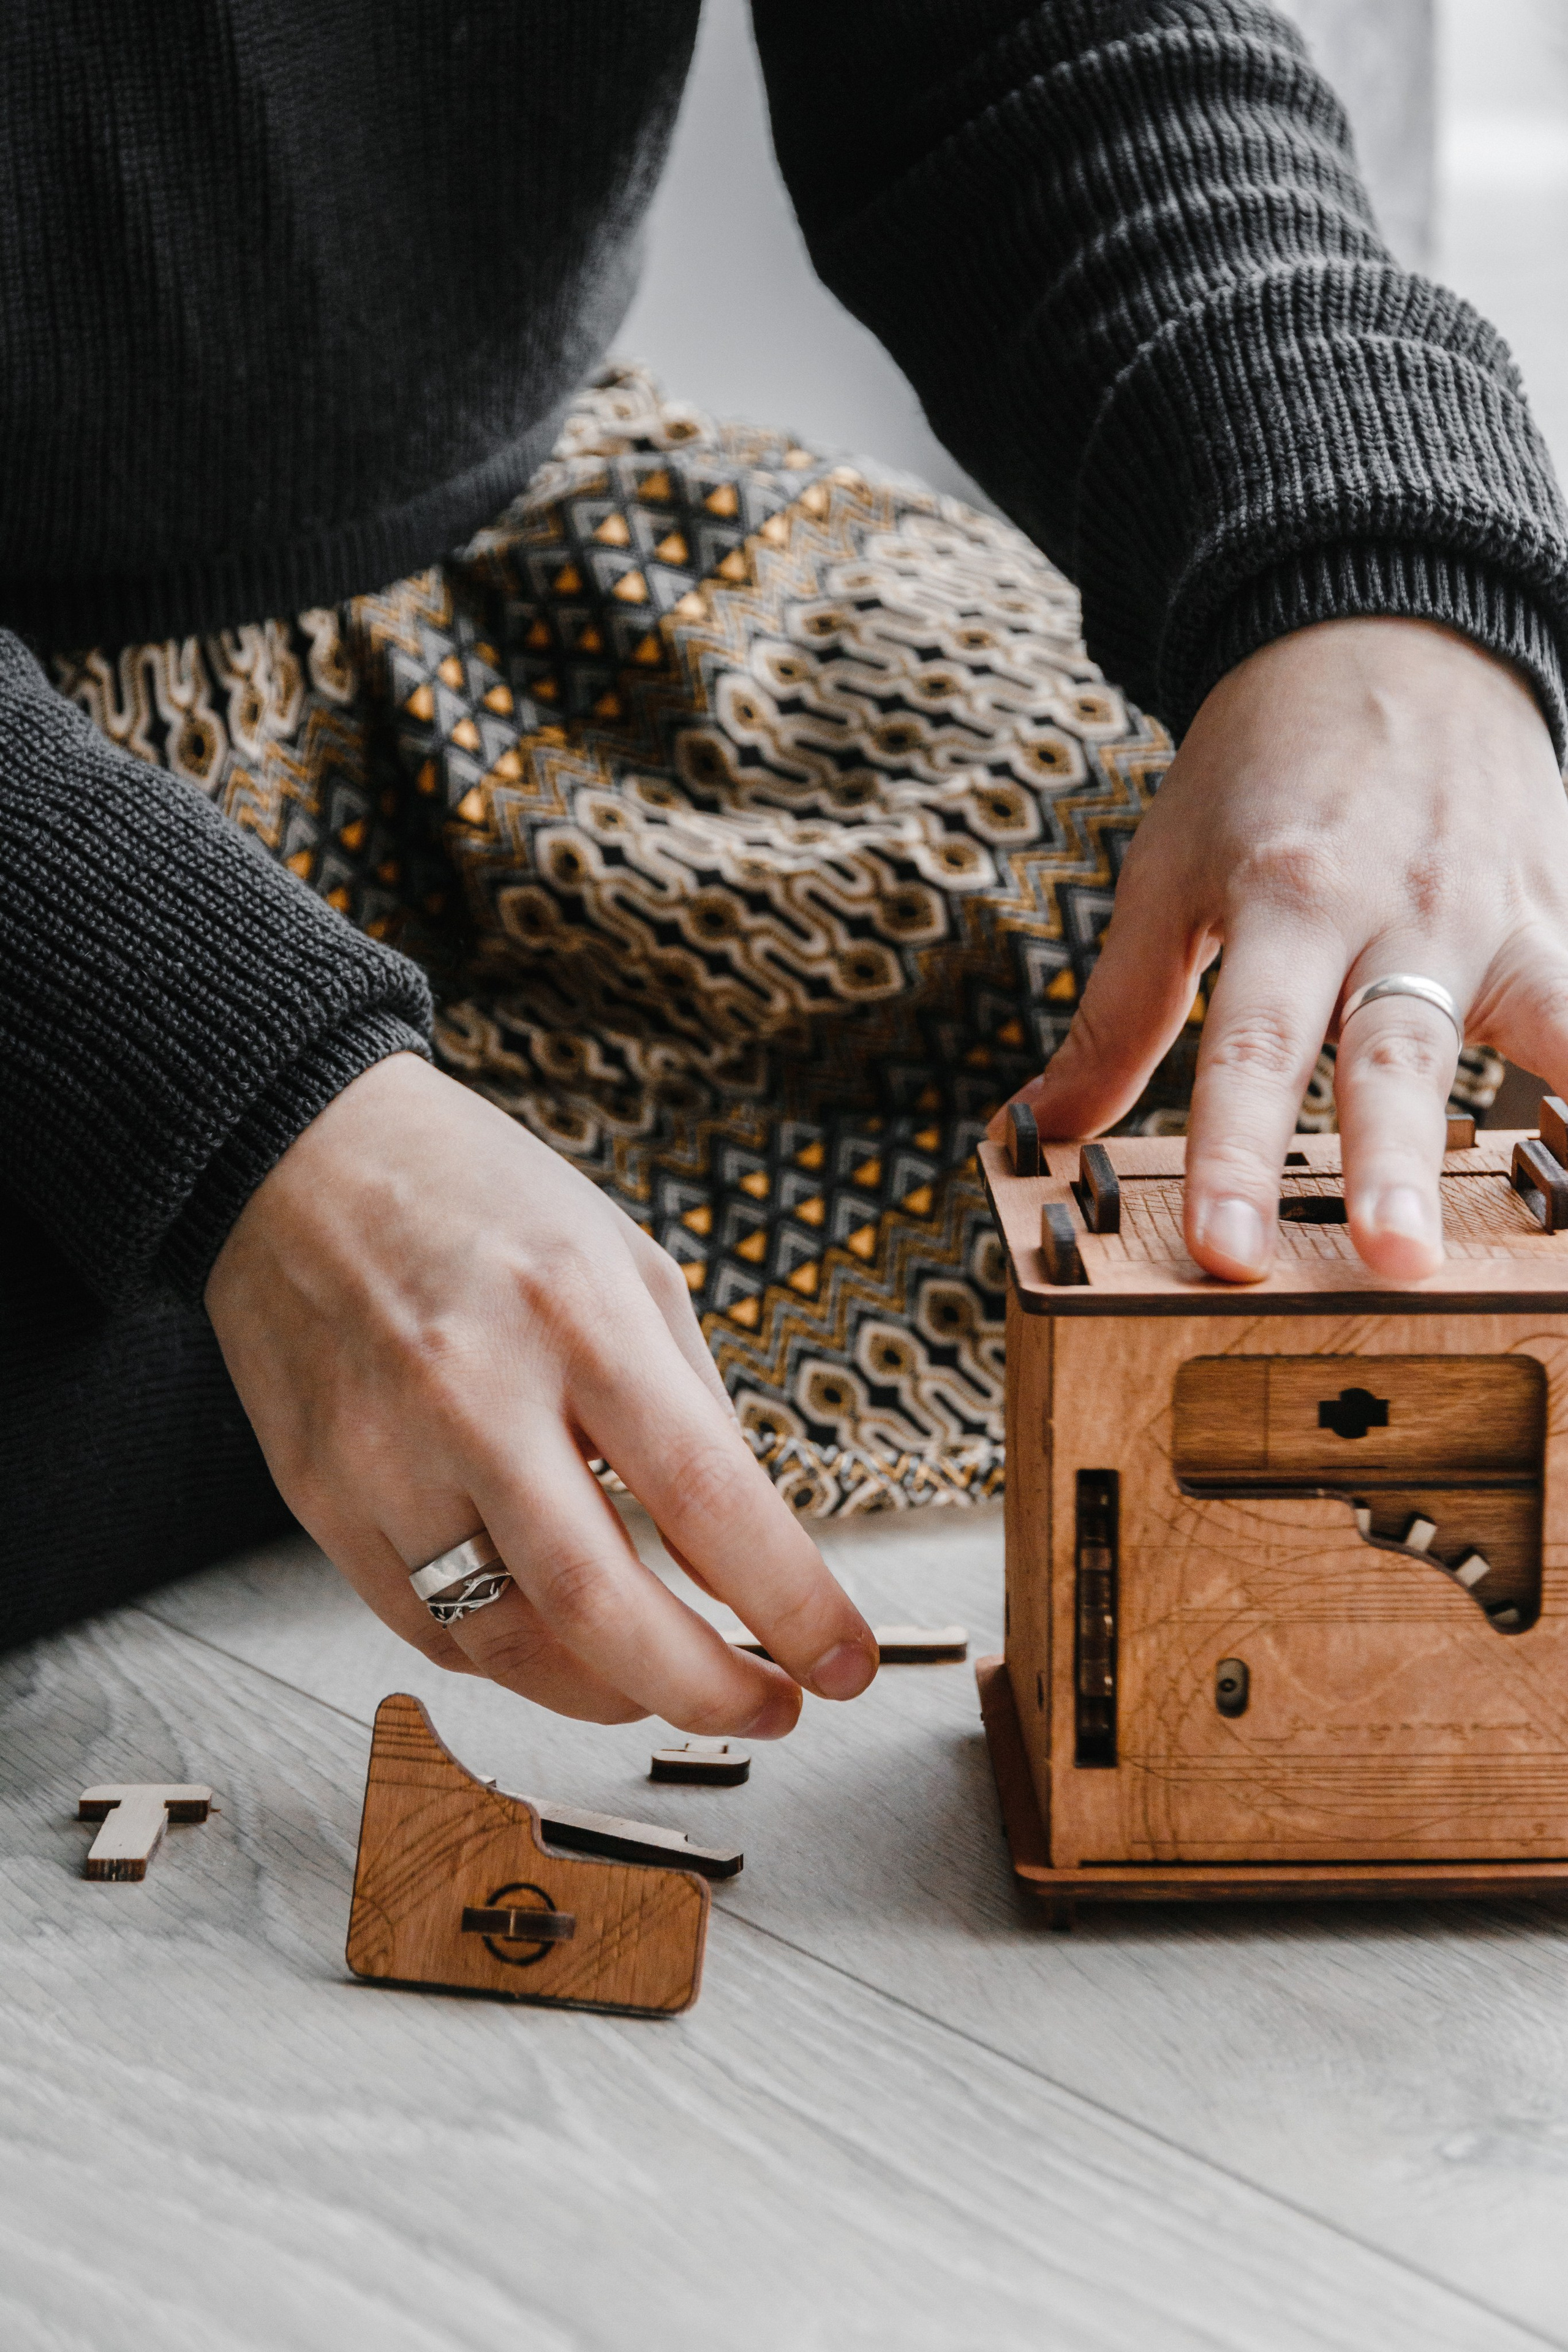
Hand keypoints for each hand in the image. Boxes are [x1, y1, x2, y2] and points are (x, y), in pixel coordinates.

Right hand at [205, 1052, 876, 1728]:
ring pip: (507, 1645)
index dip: (790, 1602)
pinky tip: (563, 1648)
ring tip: (670, 1684)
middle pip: (601, 1605)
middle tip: (768, 1709)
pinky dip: (512, 1661)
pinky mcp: (320, 1501)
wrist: (292, 1156)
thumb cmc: (474, 1196)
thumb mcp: (626, 1264)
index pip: (706, 1495)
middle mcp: (472, 1393)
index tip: (843, 1662)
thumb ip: (692, 1410)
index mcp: (576, 1315)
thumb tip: (745, 1555)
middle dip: (705, 1690)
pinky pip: (427, 1630)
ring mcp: (382, 1457)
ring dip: (613, 1695)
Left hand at [1012, 617, 1567, 1280]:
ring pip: (1551, 1026)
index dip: (1232, 1155)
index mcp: (1285, 900)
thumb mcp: (1168, 875)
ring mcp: (1504, 911)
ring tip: (1566, 1238)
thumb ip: (1116, 1016)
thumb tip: (1034, 1131)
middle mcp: (1400, 910)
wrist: (1383, 634)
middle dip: (1395, 1161)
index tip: (1222, 1249)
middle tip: (1394, 1258)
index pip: (1251, 1050)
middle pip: (1397, 1053)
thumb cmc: (1264, 773)